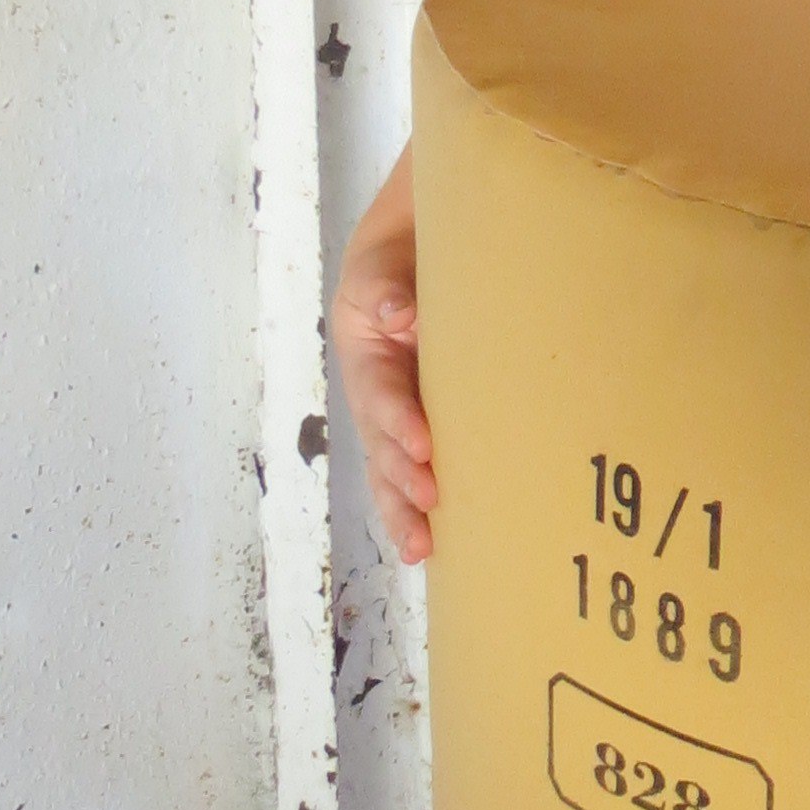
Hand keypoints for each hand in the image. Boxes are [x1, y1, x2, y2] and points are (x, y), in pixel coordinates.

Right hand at [330, 200, 435, 563]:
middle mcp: (378, 397)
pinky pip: (422, 470)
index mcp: (367, 357)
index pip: (380, 394)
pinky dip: (424, 506)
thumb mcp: (383, 266)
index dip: (398, 421)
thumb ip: (386, 286)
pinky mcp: (429, 430)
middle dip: (399, 482)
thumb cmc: (398, 264)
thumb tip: (398, 312)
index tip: (422, 445)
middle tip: (427, 507)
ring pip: (394, 472)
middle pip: (381, 448)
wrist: (413, 261)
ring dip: (404, 509)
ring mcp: (401, 418)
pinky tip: (443, 545)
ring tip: (421, 547)